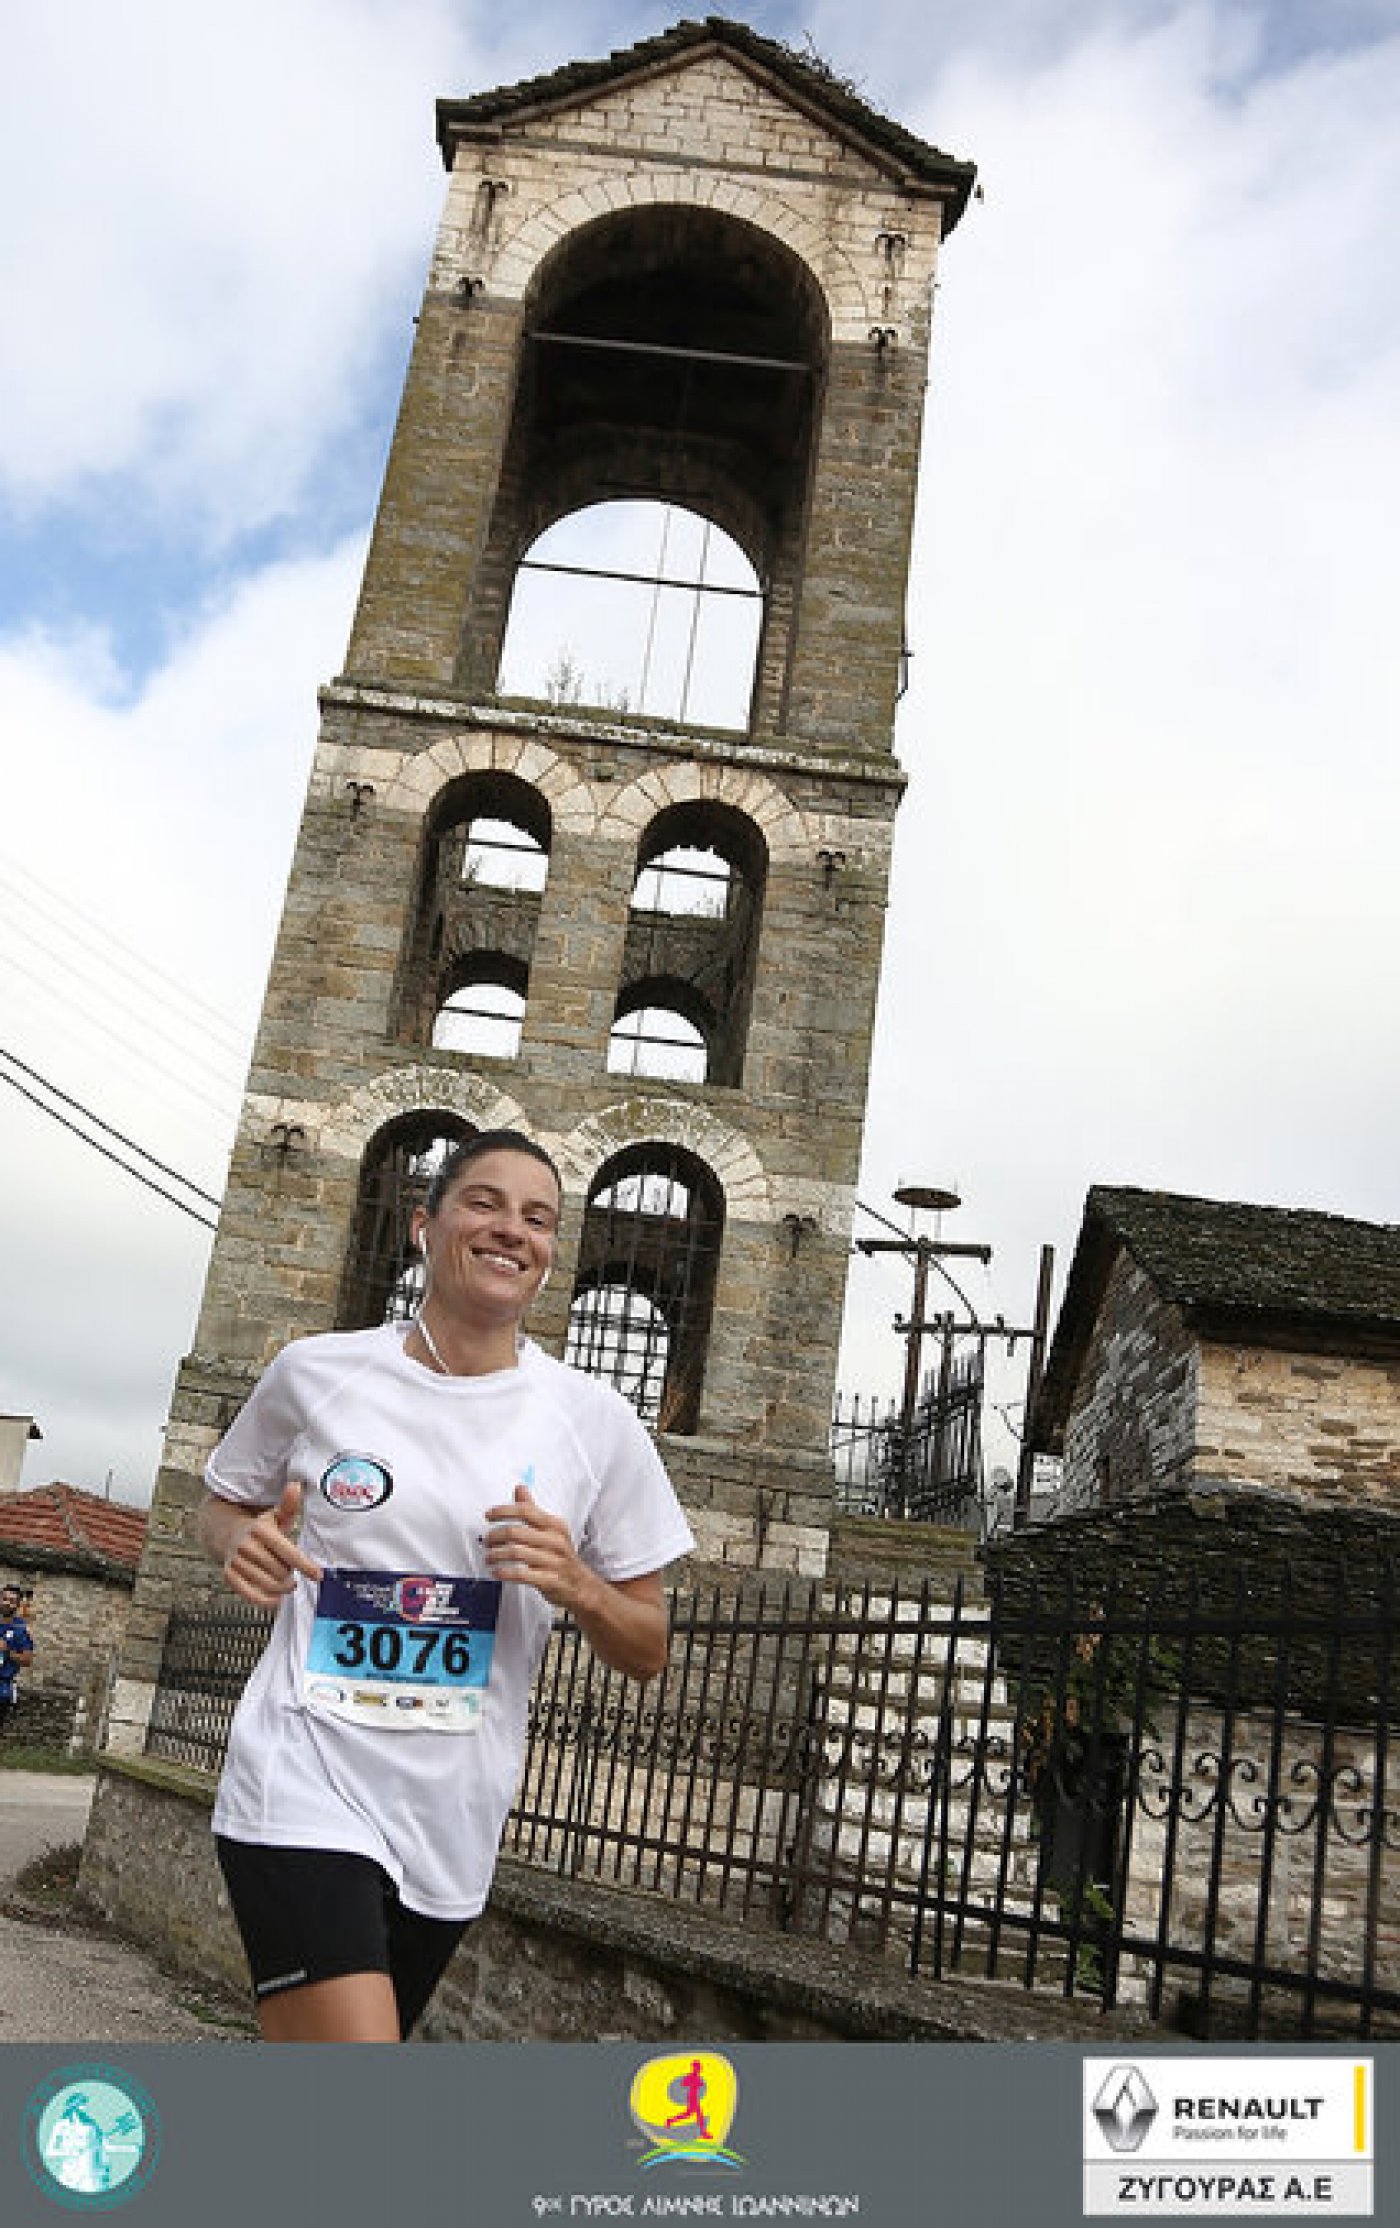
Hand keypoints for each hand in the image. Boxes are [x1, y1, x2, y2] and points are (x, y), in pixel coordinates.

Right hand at [221, 1481, 322, 1607]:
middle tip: (290, 1569)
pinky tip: (277, 1598)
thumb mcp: (275, 1516)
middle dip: (290, 1573)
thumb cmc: (259, 1528)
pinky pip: (251, 1596)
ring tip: (286, 1581)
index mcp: (260, 1530)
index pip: (287, 1551)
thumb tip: (295, 1485)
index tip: (318, 1575)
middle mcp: (246, 1546)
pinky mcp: (229, 1576)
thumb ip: (288, 1505)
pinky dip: (267, 1600)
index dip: (304, 1565)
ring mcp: (236, 1562)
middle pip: (280, 1571)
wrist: (227, 1535)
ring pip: (268, 1584)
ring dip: (282, 1587)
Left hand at [484, 1483, 594, 1616]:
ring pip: (516, 1553)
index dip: (504, 1511)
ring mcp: (552, 1561)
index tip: (488, 1515)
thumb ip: (533, 1509)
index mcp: (554, 1525)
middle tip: (486, 1540)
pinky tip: (496, 1571)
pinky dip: (504, 1572)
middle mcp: (555, 1541)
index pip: (526, 1511)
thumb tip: (520, 1488)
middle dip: (496, 1536)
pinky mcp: (548, 1580)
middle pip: (516, 1532)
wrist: (581, 1585)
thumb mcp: (551, 1529)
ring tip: (488, 1557)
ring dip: (496, 1554)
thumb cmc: (561, 1555)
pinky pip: (521, 1574)